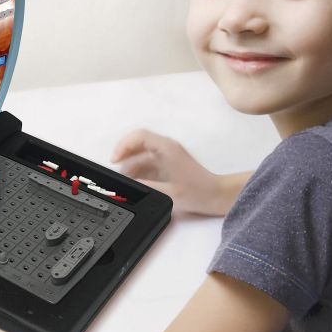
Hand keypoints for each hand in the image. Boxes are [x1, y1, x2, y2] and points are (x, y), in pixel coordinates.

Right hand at [110, 129, 236, 215]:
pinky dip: (137, 170)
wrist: (217, 195)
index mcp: (167, 148)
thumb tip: (127, 184)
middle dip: (123, 156)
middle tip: (115, 173)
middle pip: (137, 143)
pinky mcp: (167, 164)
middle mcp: (166, 148)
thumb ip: (145, 187)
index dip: (123, 145)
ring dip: (129, 165)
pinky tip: (133, 182)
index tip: (114, 160)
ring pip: (141, 154)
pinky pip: (147, 162)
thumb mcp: (169, 193)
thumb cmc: (198, 192)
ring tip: (123, 181)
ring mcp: (167, 155)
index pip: (139, 136)